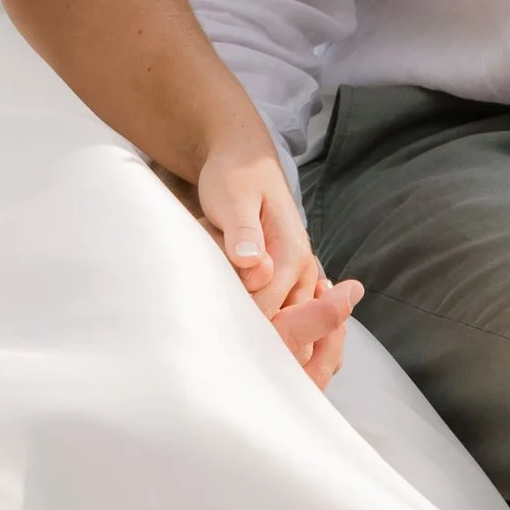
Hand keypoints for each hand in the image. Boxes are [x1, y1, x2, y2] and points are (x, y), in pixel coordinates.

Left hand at [197, 136, 362, 391]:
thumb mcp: (232, 196)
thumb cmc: (234, 177)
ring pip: (281, 324)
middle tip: (213, 349)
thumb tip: (253, 264)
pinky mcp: (284, 280)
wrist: (243, 160)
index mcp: (292, 253)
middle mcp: (302, 270)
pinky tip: (237, 330)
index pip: (267, 310)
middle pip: (279, 324)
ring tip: (222, 342)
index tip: (208, 337)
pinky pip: (278, 315)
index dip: (238, 325)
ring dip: (255, 332)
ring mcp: (296, 277)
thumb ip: (242, 231)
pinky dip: (260, 324)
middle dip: (250, 337)